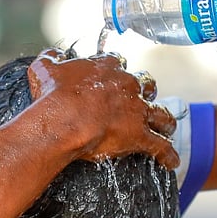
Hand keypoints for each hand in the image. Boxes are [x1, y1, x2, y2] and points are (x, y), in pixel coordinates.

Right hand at [27, 48, 178, 168]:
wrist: (63, 120)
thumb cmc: (53, 95)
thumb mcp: (45, 69)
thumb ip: (50, 60)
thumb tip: (51, 56)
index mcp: (107, 67)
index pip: (117, 63)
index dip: (116, 71)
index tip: (112, 77)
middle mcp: (127, 85)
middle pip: (146, 84)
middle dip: (146, 91)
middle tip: (142, 98)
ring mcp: (136, 110)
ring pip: (161, 113)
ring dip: (165, 120)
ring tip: (167, 126)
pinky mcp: (139, 135)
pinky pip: (160, 146)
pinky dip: (168, 154)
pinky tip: (172, 161)